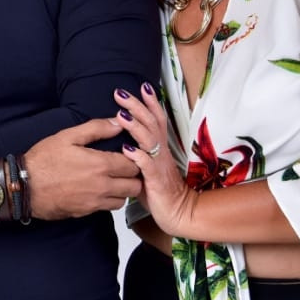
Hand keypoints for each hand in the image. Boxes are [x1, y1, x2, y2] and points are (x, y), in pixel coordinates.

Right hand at [22, 119, 141, 218]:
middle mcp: (102, 185)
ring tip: (114, 180)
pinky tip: (100, 190)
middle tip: (125, 168)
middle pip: (135, 185)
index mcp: (100, 164)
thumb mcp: (68, 136)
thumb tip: (117, 122)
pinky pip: (109, 209)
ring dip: (123, 190)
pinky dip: (110, 200)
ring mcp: (95, 202)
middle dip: (134, 176)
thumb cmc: (42, 160)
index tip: (129, 154)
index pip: (135, 164)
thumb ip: (96, 128)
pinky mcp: (86, 212)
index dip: (135, 158)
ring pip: (124, 200)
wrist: (23, 186)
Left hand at [112, 84, 196, 234]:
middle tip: (121, 93)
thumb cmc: (160, 191)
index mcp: (160, 148)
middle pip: (151, 123)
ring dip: (135, 126)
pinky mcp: (156, 180)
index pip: (157, 119)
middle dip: (137, 106)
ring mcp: (160, 165)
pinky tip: (126, 149)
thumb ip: (139, 153)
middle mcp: (162, 152)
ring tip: (121, 115)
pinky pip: (147, 166)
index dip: (150, 103)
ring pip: (149, 140)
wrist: (178, 213)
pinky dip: (137, 156)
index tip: (141, 86)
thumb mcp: (148, 167)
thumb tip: (123, 139)